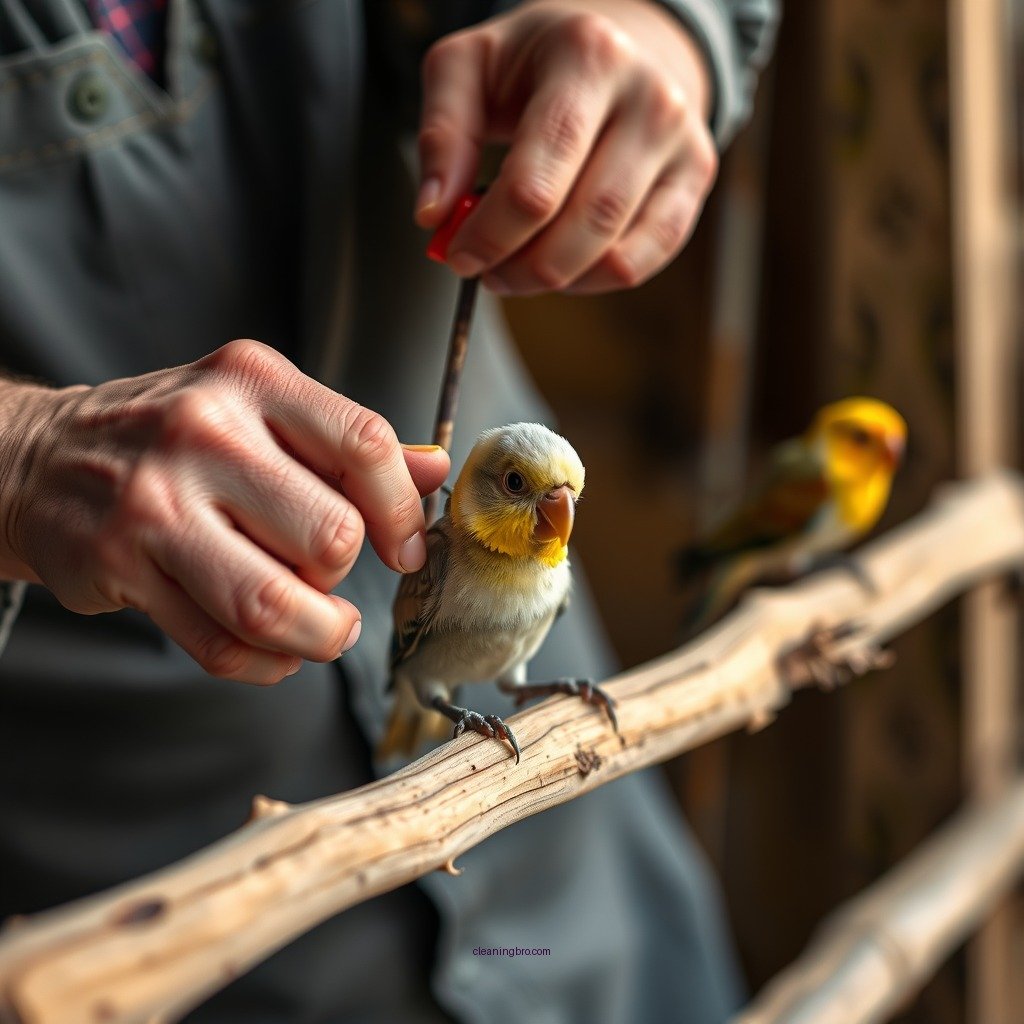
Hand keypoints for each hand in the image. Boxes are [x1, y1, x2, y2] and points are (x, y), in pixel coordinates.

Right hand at [0, 340, 448, 683]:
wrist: (41, 457)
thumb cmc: (172, 436)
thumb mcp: (261, 411)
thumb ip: (348, 445)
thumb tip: (436, 470)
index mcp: (253, 381)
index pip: (364, 446)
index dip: (403, 513)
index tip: (405, 549)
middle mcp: (203, 432)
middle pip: (329, 537)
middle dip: (344, 576)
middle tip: (330, 578)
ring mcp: (155, 502)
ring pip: (274, 604)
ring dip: (316, 636)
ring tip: (321, 630)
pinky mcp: (118, 566)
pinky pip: (221, 645)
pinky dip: (266, 663)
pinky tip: (271, 648)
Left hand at [415, 0, 717, 294]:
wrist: (620, 43)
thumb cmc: (536, 61)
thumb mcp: (469, 68)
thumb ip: (440, 134)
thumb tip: (433, 213)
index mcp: (589, 57)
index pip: (537, 182)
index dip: (492, 234)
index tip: (458, 254)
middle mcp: (650, 98)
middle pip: (583, 222)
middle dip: (522, 266)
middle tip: (485, 270)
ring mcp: (682, 141)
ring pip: (615, 252)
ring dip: (554, 279)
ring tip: (517, 268)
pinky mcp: (696, 178)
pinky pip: (644, 261)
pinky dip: (593, 281)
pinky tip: (562, 267)